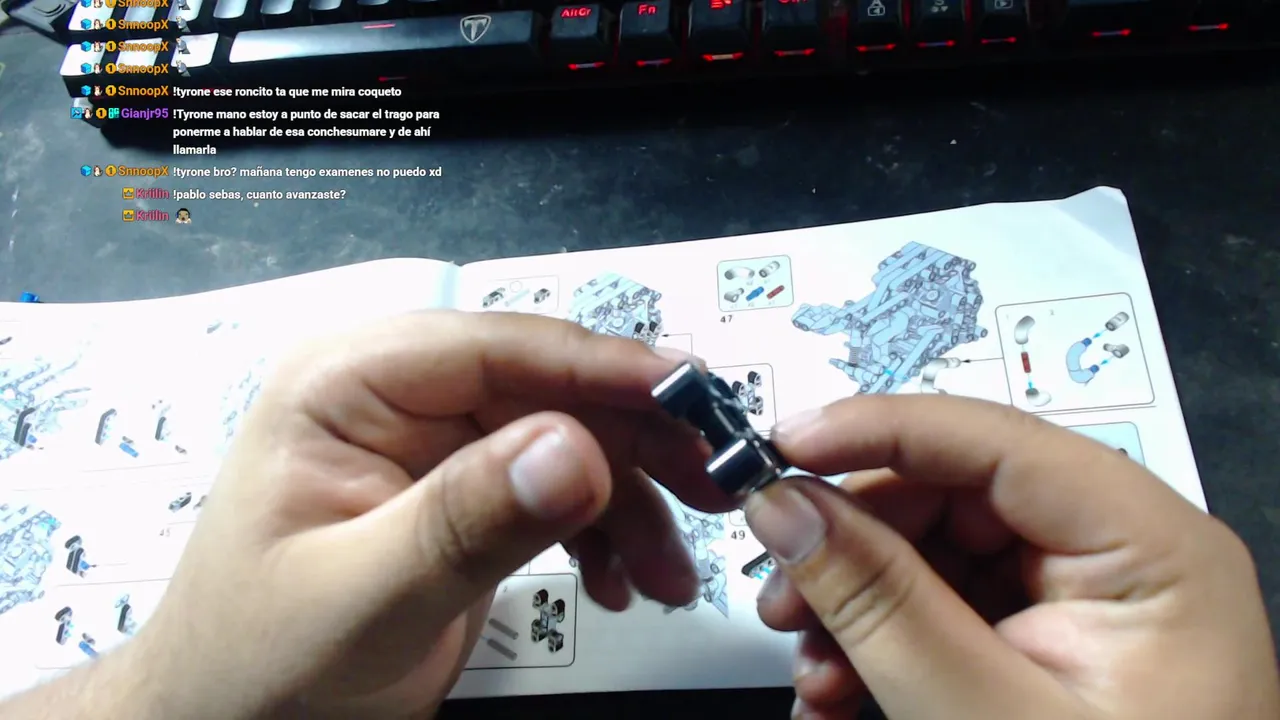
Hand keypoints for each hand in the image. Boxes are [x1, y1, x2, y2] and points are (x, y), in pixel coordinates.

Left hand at [126, 311, 724, 718]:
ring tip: (673, 576)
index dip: (602, 366)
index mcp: (348, 383)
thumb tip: (576, 447)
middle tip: (718, 489)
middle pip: (548, 389)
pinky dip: (603, 533)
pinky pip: (555, 490)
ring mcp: (435, 445)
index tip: (691, 396)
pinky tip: (627, 583)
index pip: (496, 346)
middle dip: (637, 444)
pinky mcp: (463, 495)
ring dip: (632, 503)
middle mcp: (398, 397)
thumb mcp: (364, 598)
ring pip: (568, 440)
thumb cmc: (262, 668)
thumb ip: (464, 522)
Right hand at [747, 395, 1279, 719]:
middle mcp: (1121, 549)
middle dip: (851, 546)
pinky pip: (947, 607)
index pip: (994, 439)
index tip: (778, 449)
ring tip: (812, 676)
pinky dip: (882, 643)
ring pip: (935, 553)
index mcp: (1149, 544)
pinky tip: (837, 693)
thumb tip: (781, 504)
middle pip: (952, 495)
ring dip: (854, 607)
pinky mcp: (1052, 638)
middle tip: (780, 602)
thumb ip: (877, 601)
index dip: (876, 429)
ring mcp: (1085, 596)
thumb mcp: (976, 715)